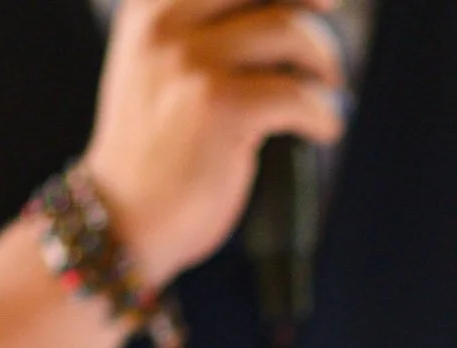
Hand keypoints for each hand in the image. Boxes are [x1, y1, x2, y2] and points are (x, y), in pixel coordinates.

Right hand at [83, 0, 344, 288]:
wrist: (123, 216)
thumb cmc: (153, 149)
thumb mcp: (159, 66)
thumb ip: (203, 31)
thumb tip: (284, 14)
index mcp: (152, 4)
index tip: (322, 2)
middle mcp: (168, 22)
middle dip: (314, 5)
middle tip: (332, 29)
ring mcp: (193, 62)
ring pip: (290, 32)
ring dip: (325, 62)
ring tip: (329, 89)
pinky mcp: (222, 108)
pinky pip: (298, 95)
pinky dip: (324, 114)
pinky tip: (325, 128)